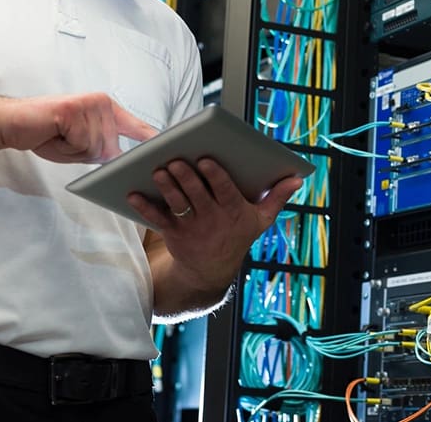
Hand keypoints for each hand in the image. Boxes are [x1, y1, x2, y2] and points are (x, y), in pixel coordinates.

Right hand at [0, 92, 156, 162]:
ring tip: (59, 136)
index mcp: (107, 109)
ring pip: (96, 147)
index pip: (136, 126)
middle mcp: (102, 103)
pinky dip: (66, 146)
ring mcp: (89, 105)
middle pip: (110, 147)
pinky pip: (81, 142)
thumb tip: (120, 159)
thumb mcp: (82, 145)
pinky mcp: (74, 109)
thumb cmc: (47, 134)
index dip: (152, 138)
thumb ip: (103, 150)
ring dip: (74, 150)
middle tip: (65, 140)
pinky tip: (54, 133)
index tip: (171, 145)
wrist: (14, 122)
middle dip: (86, 153)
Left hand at [128, 157, 302, 310]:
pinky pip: (157, 219)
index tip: (207, 159)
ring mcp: (191, 227)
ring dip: (166, 187)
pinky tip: (132, 193)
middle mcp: (212, 219)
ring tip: (158, 170)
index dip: (215, 176)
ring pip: (177, 204)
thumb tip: (297, 178)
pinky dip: (144, 206)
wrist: (211, 271)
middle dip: (186, 177)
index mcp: (233, 210)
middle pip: (197, 195)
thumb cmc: (237, 235)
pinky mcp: (172, 233)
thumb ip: (277, 197)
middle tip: (175, 160)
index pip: (224, 191)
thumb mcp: (261, 220)